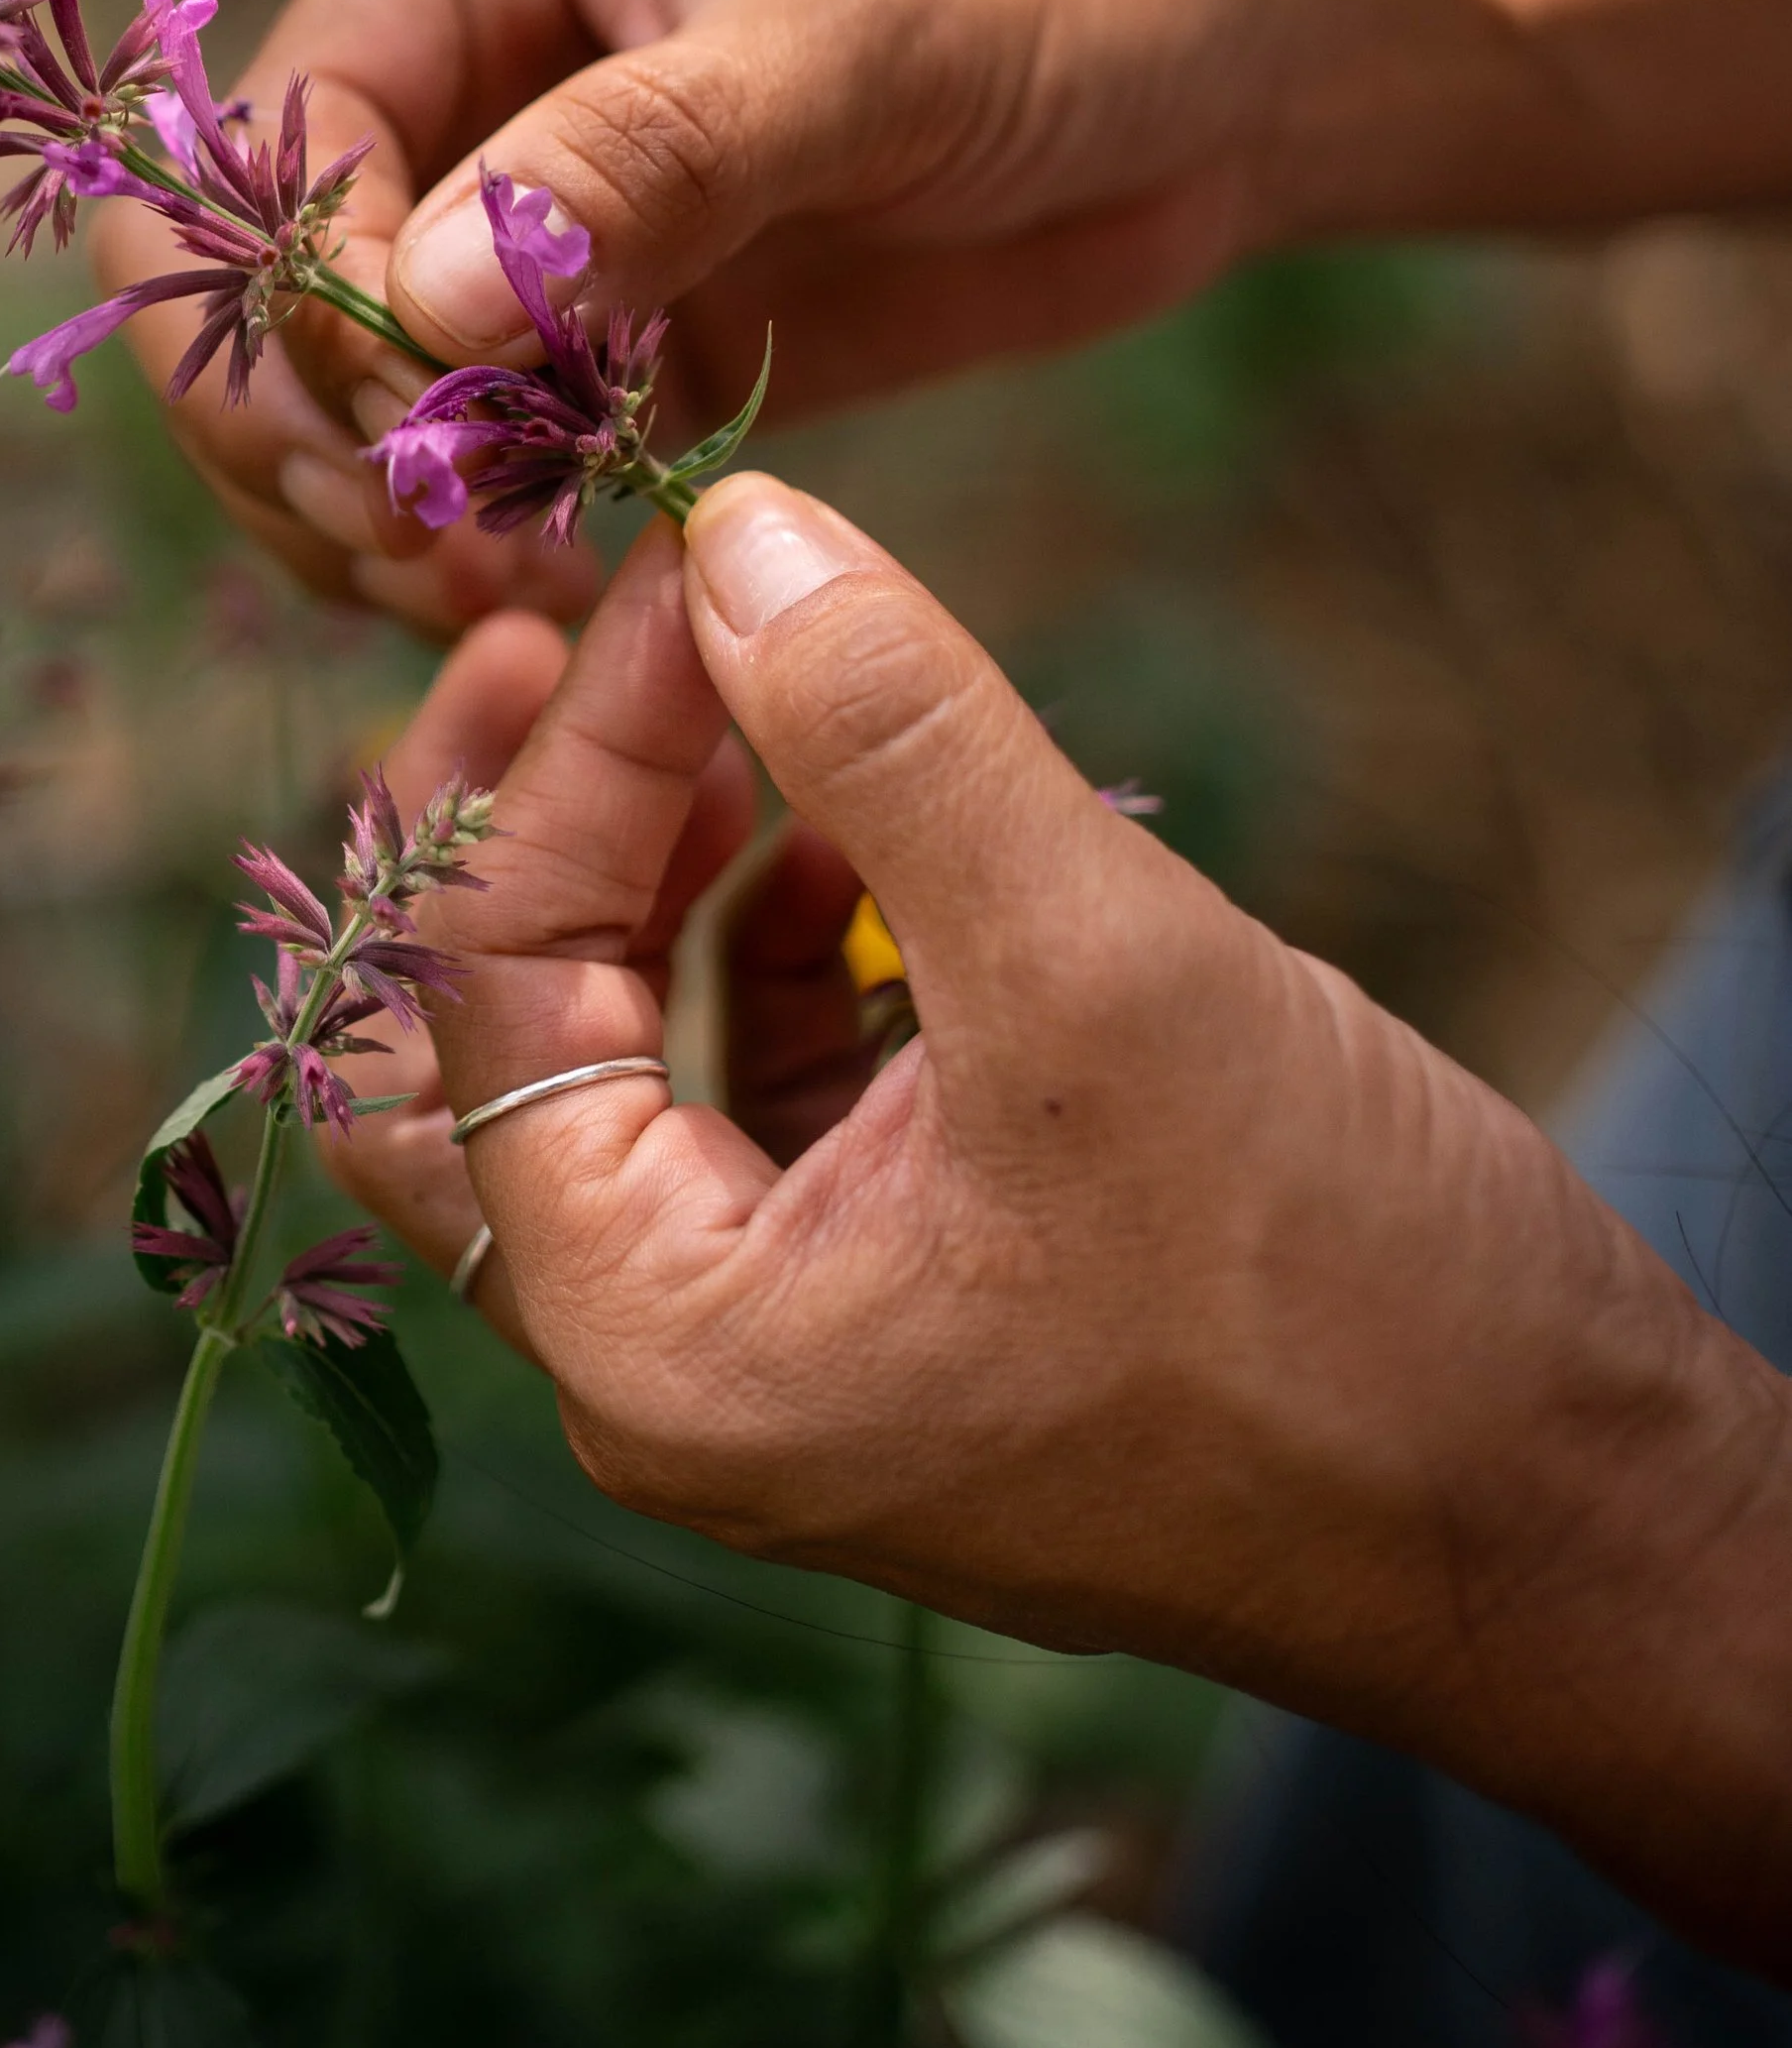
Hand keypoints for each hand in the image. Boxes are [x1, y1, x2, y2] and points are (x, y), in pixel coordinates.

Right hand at [89, 0, 1791, 623]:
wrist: (1215, 59)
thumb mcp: (850, 43)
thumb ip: (640, 166)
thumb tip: (427, 309)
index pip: (267, 144)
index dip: (301, 302)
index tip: (426, 429)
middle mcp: (455, 85)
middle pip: (248, 291)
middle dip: (304, 429)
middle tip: (435, 553)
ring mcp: (520, 235)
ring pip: (335, 409)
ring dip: (377, 518)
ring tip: (499, 597)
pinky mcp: (608, 357)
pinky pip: (472, 478)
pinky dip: (476, 555)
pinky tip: (554, 604)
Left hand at [328, 487, 1791, 1976]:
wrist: (1559, 1517)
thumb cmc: (1338, 1295)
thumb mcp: (1096, 970)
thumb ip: (890, 734)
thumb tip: (735, 530)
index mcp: (658, 1340)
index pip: (488, 985)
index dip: (559, 752)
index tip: (662, 569)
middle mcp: (675, 1365)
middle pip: (503, 1027)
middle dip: (559, 805)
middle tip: (617, 618)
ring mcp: (782, 1339)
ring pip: (624, 1049)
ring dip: (671, 858)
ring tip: (755, 686)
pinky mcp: (894, 1293)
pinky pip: (760, 1088)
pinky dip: (785, 939)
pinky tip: (871, 830)